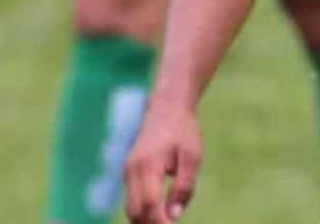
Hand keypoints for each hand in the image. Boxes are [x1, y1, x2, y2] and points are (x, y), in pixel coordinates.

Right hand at [124, 101, 201, 222]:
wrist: (166, 107)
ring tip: (166, 223)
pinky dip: (143, 213)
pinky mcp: (129, 172)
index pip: (150, 206)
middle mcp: (132, 169)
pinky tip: (160, 216)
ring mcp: (128, 170)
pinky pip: (132, 200)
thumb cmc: (182, 131)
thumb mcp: (191, 158)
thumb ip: (183, 187)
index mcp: (148, 165)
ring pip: (130, 209)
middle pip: (135, 212)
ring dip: (146, 222)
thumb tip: (174, 216)